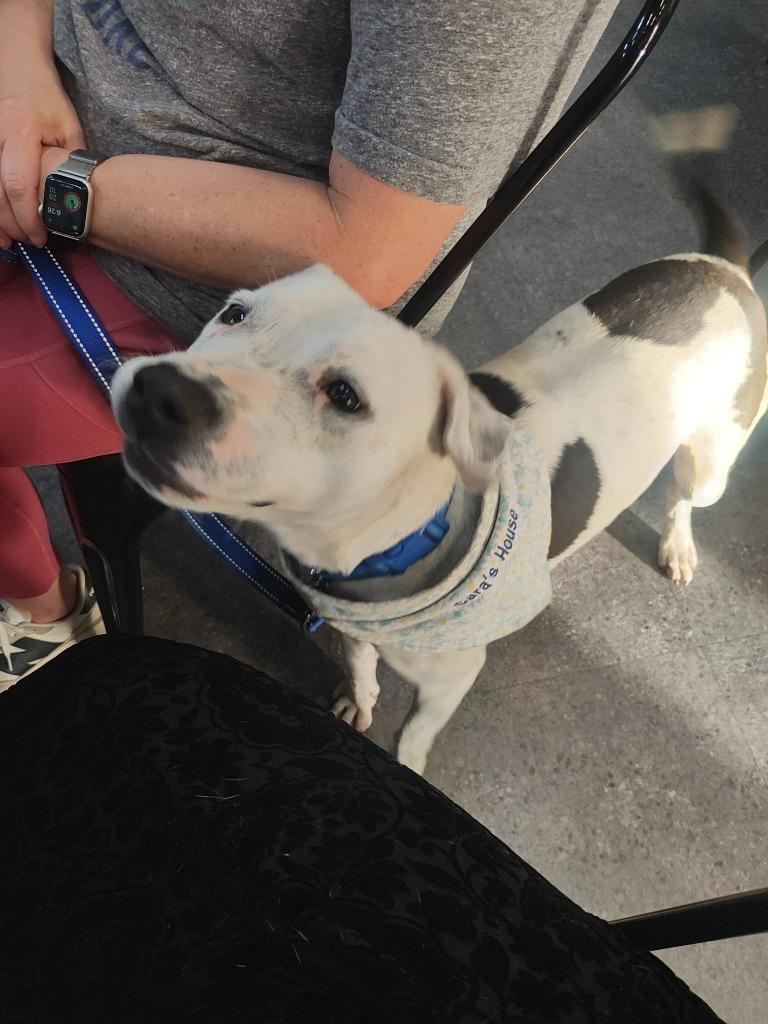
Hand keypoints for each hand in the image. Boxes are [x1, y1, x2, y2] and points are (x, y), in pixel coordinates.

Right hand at [0, 72, 83, 247]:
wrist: (16, 67)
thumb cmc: (45, 98)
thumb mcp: (68, 126)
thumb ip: (71, 161)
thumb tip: (80, 198)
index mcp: (20, 132)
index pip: (18, 184)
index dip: (28, 216)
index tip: (41, 236)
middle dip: (13, 224)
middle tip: (31, 242)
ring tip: (9, 242)